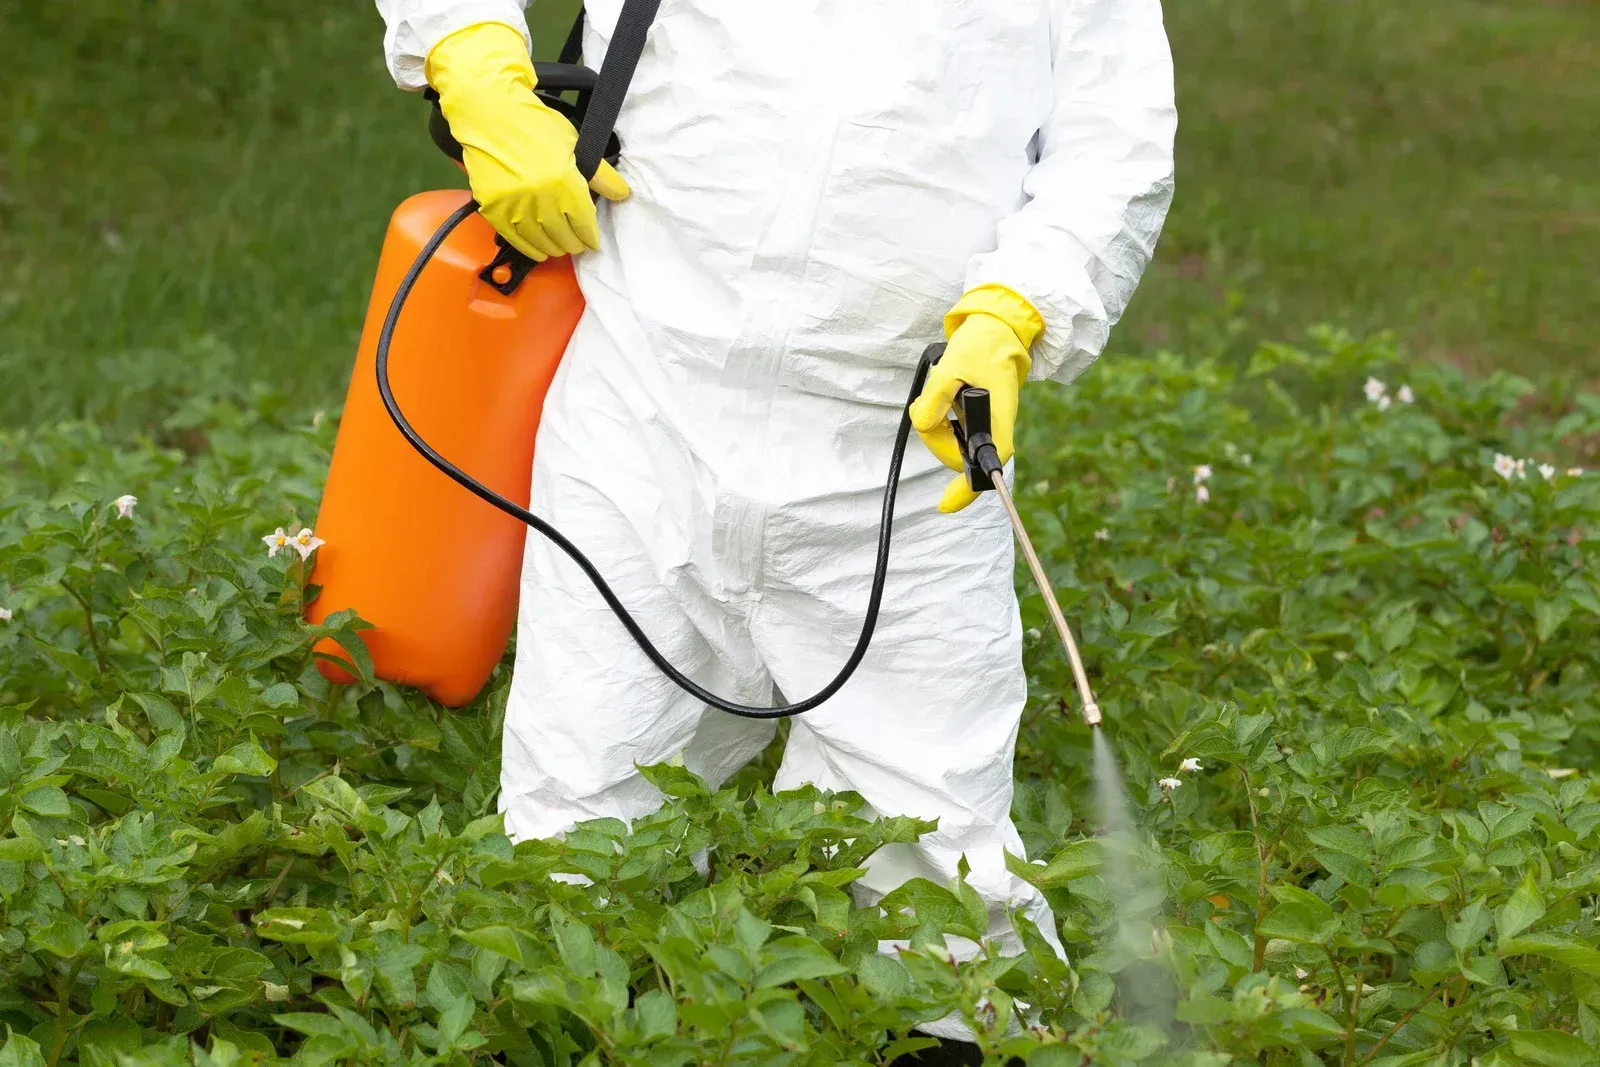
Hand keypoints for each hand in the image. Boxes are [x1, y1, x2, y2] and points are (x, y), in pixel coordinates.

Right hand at [426, 22, 629, 261]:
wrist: (489, 114)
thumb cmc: (535, 125)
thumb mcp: (575, 144)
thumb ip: (600, 174)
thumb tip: (622, 194)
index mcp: (564, 182)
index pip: (584, 224)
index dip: (590, 237)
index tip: (592, 242)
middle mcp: (541, 199)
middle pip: (564, 237)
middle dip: (574, 243)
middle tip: (577, 243)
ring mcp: (515, 206)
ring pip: (542, 242)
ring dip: (555, 247)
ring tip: (561, 246)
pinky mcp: (494, 210)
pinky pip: (517, 240)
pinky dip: (531, 249)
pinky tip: (540, 250)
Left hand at [908, 286, 1042, 512]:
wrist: (997, 329)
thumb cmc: (981, 347)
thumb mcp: (953, 367)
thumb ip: (935, 399)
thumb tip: (921, 424)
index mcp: (998, 420)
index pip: (987, 465)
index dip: (966, 489)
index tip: (944, 506)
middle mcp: (993, 428)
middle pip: (957, 455)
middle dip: (935, 436)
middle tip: (930, 403)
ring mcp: (984, 425)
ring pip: (949, 442)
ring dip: (934, 422)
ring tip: (940, 389)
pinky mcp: (973, 419)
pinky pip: (949, 429)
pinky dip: (937, 416)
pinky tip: (941, 393)